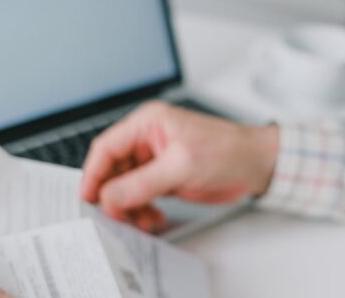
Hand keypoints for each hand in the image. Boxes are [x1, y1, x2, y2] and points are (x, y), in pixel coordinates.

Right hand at [81, 102, 278, 230]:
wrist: (256, 164)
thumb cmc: (228, 150)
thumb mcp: (181, 166)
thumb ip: (142, 183)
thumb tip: (109, 197)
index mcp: (148, 123)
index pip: (107, 147)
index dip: (93, 173)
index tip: (88, 198)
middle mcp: (148, 140)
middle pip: (113, 170)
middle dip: (113, 196)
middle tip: (118, 217)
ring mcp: (156, 160)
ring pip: (125, 187)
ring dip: (129, 207)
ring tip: (142, 221)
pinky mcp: (164, 178)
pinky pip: (141, 196)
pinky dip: (142, 210)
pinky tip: (153, 219)